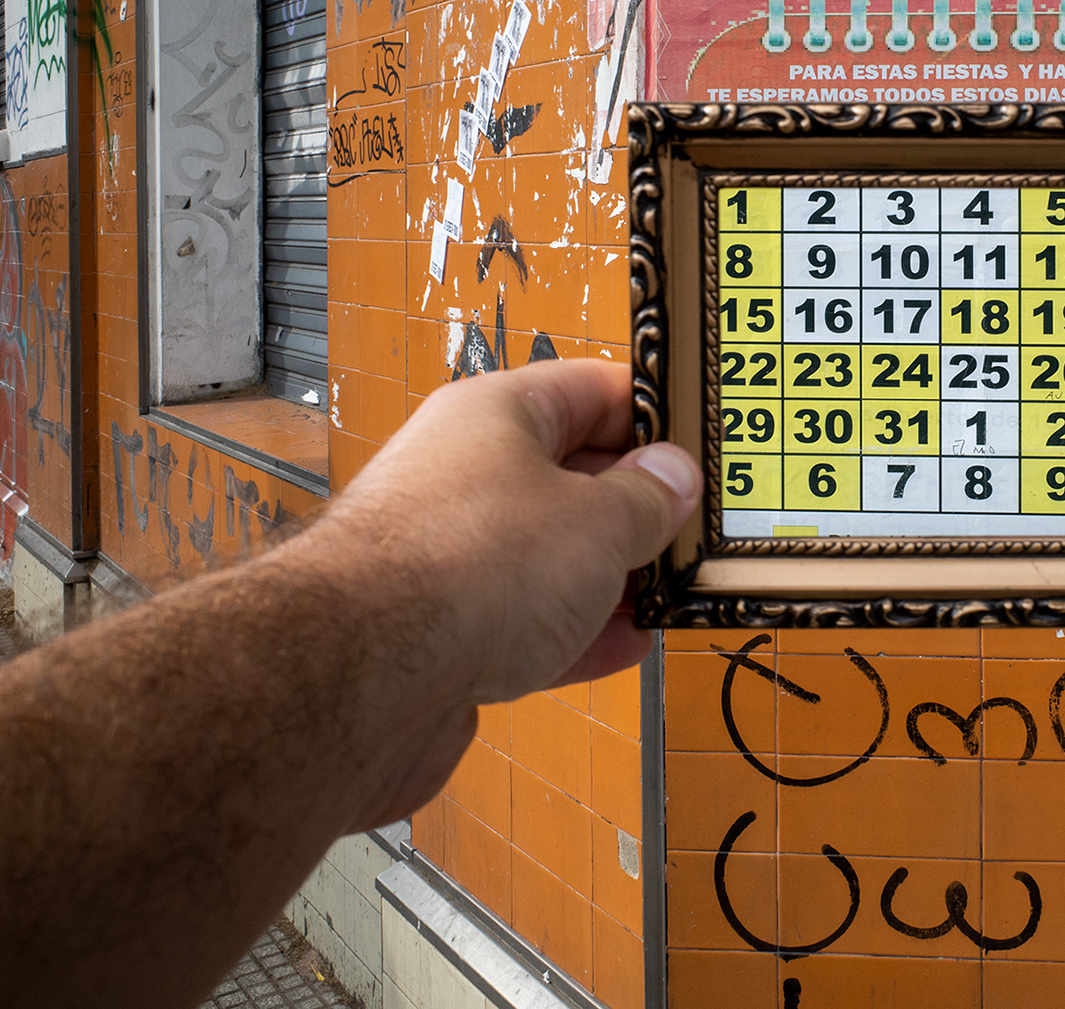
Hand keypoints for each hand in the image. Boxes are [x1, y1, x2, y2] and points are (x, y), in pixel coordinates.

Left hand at [314, 359, 699, 825]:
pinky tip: (624, 645)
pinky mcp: (437, 630)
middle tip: (702, 528)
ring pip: (548, 554)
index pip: (591, 390)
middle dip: (638, 505)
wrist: (361, 675)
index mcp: (497, 415)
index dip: (653, 415)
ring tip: (675, 593)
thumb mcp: (599, 521)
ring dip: (612, 576)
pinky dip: (575, 631)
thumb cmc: (471, 565)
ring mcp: (448, 555)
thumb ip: (647, 500)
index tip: (703, 443)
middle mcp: (464, 474)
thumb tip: (673, 476)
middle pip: (569, 474)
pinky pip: (522, 619)